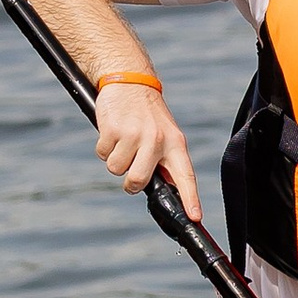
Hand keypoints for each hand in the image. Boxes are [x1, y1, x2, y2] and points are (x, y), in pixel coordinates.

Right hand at [94, 81, 200, 220]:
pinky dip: (104, 147)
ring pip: (116, 170)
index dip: (190, 199)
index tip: (194, 217)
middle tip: (131, 166)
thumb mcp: (166, 133)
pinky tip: (113, 131)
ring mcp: (134, 135)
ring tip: (123, 139)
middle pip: (138, 181)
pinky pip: (103, 154)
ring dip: (115, 159)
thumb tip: (168, 188)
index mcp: (175, 143)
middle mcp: (156, 140)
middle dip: (130, 181)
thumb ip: (166, 159)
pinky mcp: (113, 130)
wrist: (129, 81)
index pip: (185, 175)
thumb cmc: (147, 113)